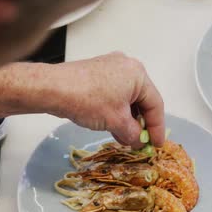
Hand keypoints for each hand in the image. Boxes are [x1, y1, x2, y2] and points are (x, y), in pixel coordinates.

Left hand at [47, 52, 164, 147]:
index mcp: (138, 74)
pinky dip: (115, 111)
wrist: (54, 88)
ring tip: (124, 138)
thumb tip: (138, 141)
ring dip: (127, 120)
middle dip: (141, 123)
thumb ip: (133, 133)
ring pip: (126, 98)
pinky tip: (111, 126)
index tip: (156, 144)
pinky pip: (113, 94)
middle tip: (140, 143)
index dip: (157, 127)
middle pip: (141, 100)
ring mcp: (110, 68)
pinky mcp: (96, 73)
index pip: (155, 104)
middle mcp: (126, 66)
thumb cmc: (88, 100)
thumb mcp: (116, 122)